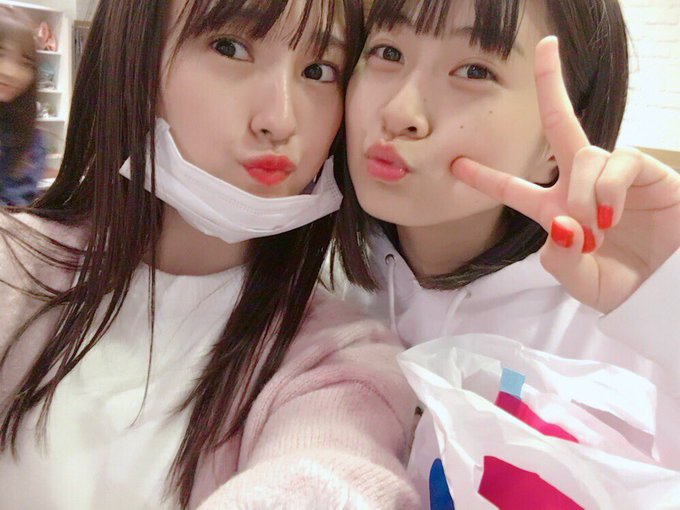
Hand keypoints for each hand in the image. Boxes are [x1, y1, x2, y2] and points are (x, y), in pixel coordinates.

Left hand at [450, 36, 679, 312]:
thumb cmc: (624, 286)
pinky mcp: (647, 173)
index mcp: (555, 210)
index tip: (457, 164)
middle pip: (561, 123)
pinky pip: (618, 162)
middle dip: (552, 84)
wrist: (665, 292)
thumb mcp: (580, 282)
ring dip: (582, 193)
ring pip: (585, 156)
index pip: (515, 189)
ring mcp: (614, 176)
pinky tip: (610, 215)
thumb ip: (560, 259)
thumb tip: (559, 223)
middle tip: (545, 45)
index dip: (486, 178)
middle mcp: (582, 185)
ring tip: (596, 230)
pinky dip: (608, 188)